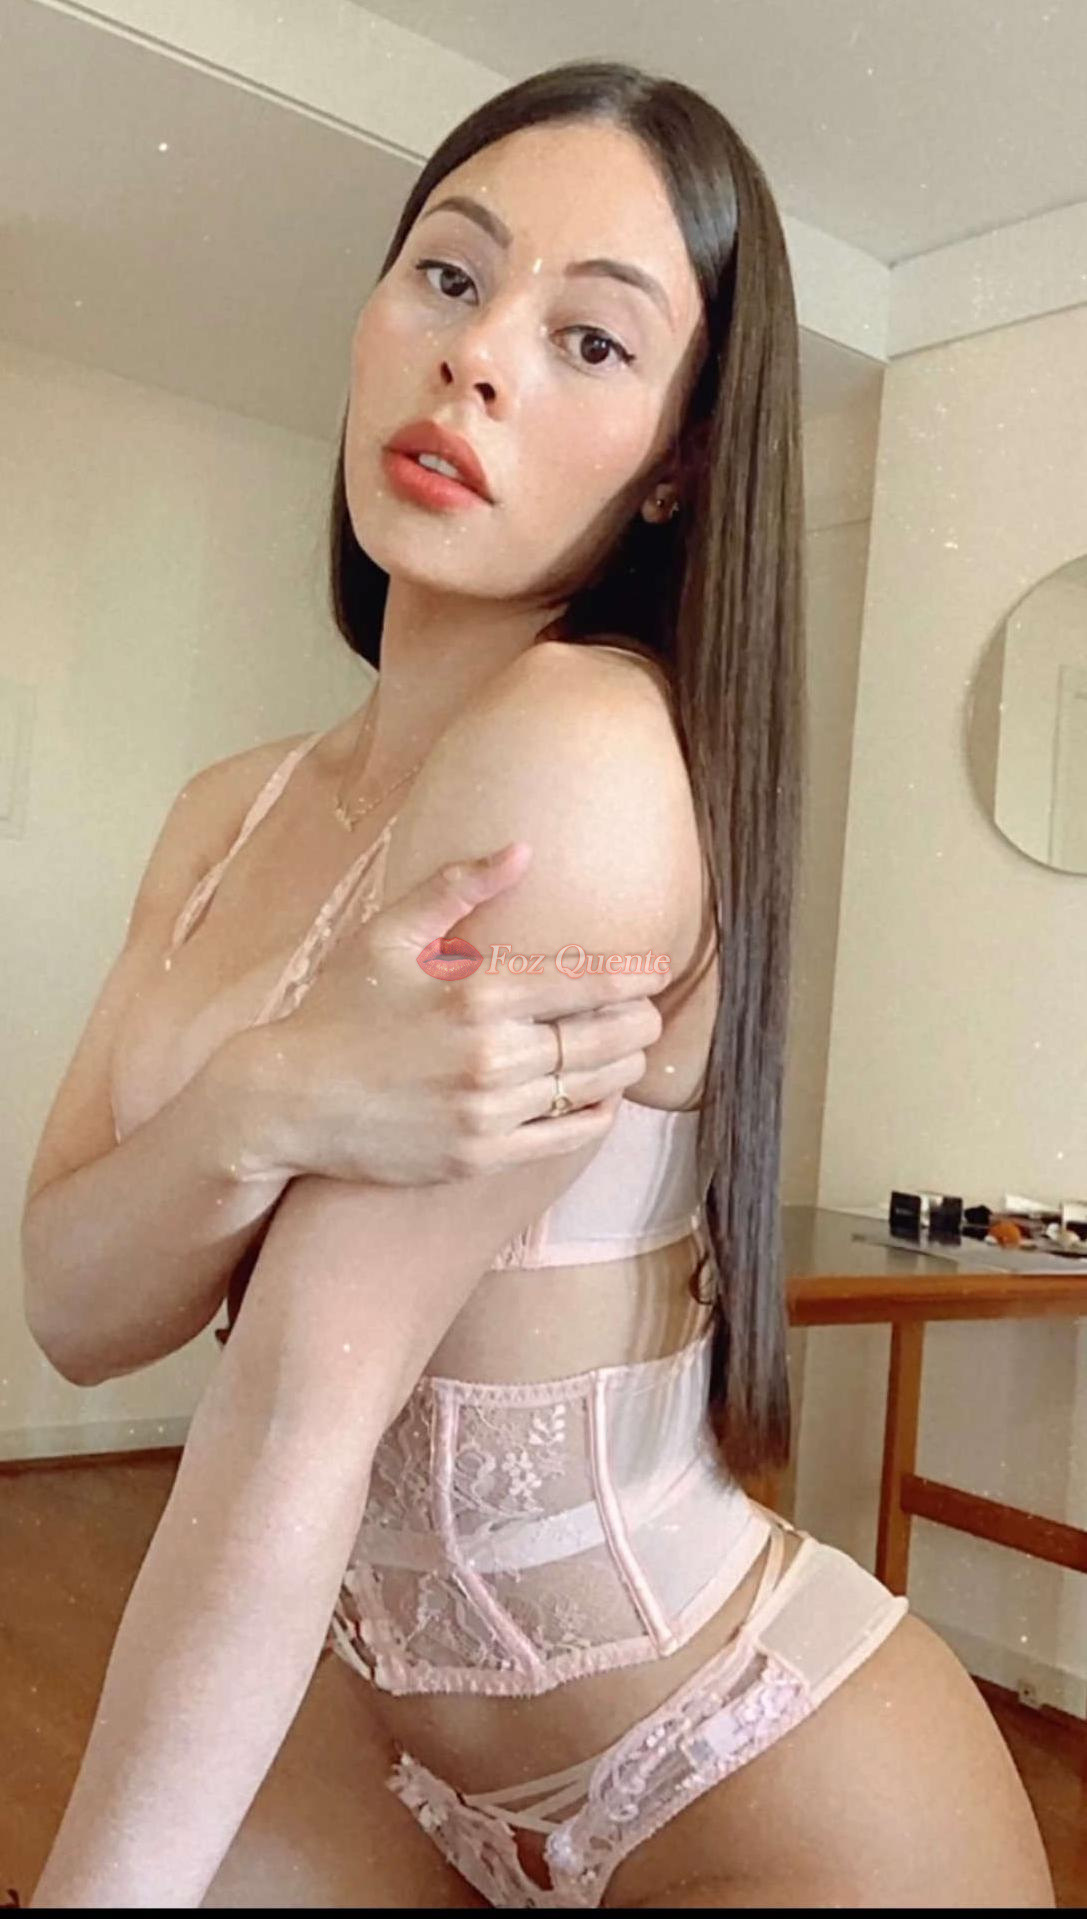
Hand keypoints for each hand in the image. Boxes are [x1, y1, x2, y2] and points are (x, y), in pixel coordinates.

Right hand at [234, 841, 665, 1186]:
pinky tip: (600, 1100)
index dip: (632, 977)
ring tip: (629, 1052)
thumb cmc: (337, 1010)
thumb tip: (523, 849)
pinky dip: (593, 1116)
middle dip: (638, 1023)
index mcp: (477, 994)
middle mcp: (491, 1056)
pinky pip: (563, 1138)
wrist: (287, 1101)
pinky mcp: (479, 1156)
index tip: (656, 973)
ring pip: (589, 1089)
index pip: (584, 983)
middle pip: (601, 1039)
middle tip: (650, 1013)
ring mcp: (487, 1112)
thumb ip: (458, 888)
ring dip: (621, 1068)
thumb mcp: (389, 935)